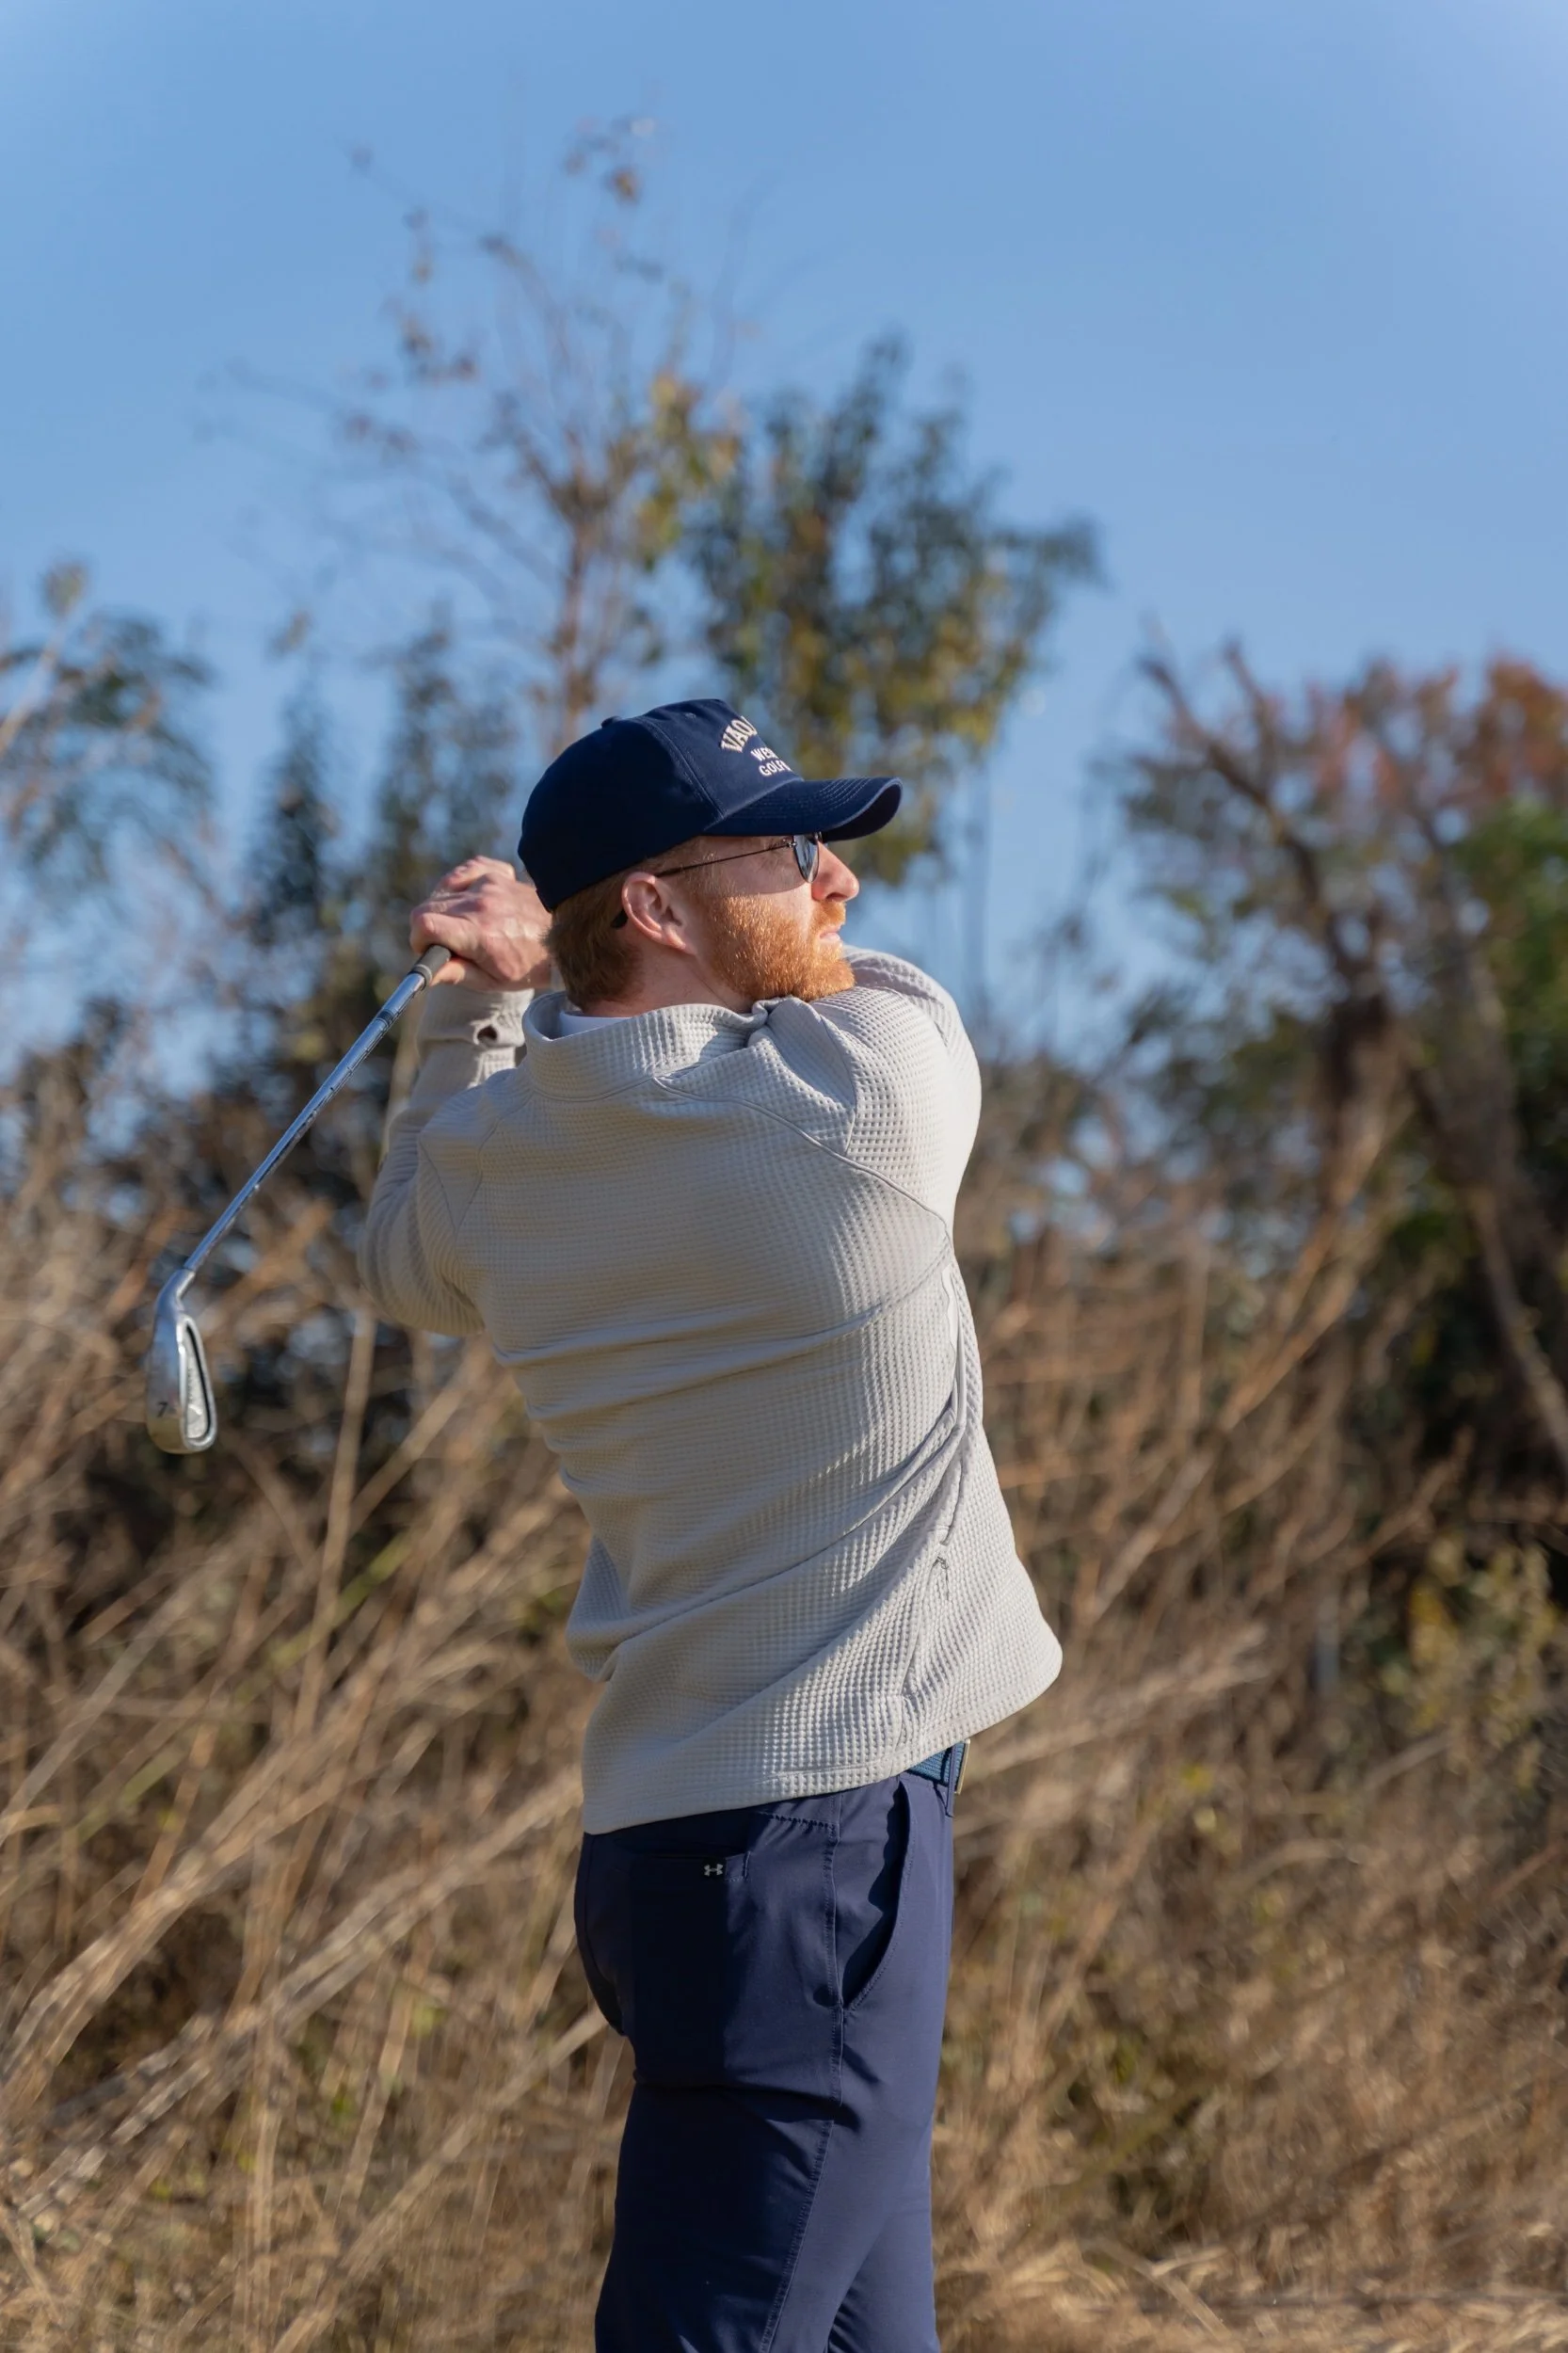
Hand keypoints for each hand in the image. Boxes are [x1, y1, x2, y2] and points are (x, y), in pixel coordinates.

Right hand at [410, 857, 552, 990]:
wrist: (563, 941)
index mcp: (478, 933)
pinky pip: (463, 871)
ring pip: (442, 890)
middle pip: (428, 907)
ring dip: (443, 908)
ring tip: (462, 925)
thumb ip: (455, 973)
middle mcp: (481, 903)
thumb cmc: (526, 966)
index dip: (418, 939)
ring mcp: (489, 883)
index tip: (428, 949)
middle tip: (448, 943)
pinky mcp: (497, 873)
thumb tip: (427, 972)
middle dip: (429, 928)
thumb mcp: (491, 980)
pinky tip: (468, 900)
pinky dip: (459, 884)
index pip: (424, 924)